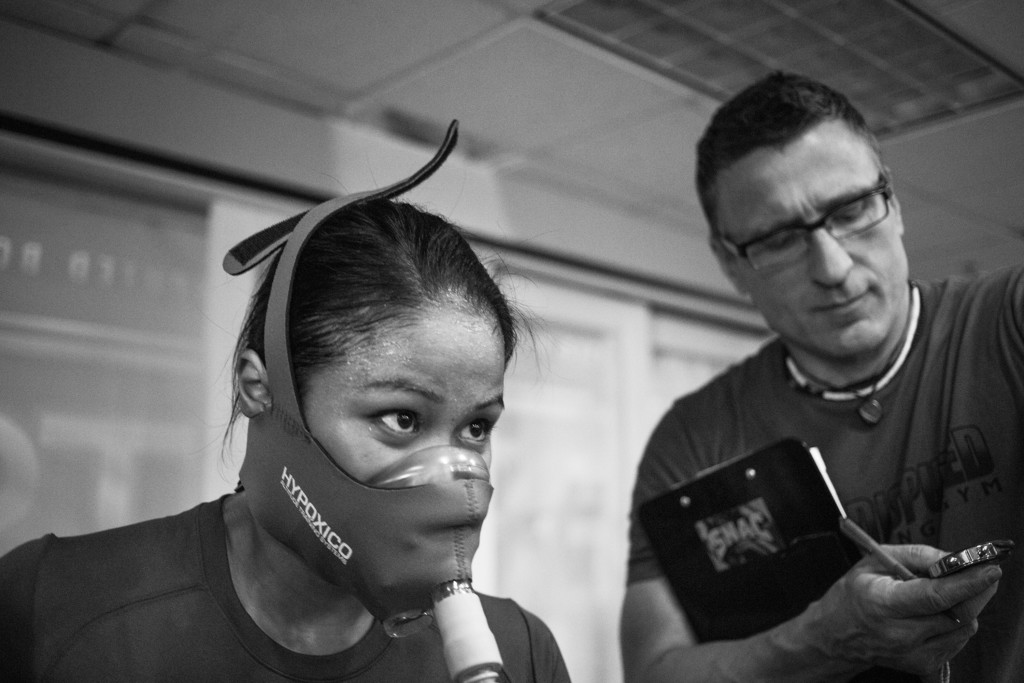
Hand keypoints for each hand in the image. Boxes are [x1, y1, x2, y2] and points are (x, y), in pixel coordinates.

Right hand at [803, 543, 1000, 675]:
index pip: (934, 596)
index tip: (990, 569)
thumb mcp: (875, 560)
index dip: (966, 583)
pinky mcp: (924, 664)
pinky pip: (957, 639)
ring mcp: (913, 654)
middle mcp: (899, 634)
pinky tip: (936, 612)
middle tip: (982, 572)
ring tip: (943, 592)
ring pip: (963, 627)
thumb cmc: (856, 592)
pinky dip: (956, 621)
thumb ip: (917, 555)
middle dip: (976, 590)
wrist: (838, 635)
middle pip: (957, 613)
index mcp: (881, 603)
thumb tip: (954, 558)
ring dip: (965, 605)